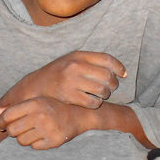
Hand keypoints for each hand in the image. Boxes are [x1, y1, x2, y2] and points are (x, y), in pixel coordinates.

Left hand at [0, 97, 83, 149]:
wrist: (78, 115)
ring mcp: (48, 129)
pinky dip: (35, 143)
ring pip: (21, 141)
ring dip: (23, 138)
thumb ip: (12, 108)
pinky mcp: (54, 141)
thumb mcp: (33, 103)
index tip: (2, 124)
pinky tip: (42, 136)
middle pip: (12, 131)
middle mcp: (41, 116)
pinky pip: (34, 147)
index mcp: (35, 103)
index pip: (7, 115)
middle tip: (18, 129)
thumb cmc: (51, 107)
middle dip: (12, 131)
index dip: (1, 122)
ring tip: (32, 131)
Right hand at [5, 51, 126, 108]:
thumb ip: (92, 62)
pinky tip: (92, 102)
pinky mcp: (68, 96)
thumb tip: (121, 71)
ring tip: (101, 95)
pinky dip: (96, 103)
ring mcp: (71, 81)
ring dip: (105, 95)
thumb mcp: (71, 60)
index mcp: (77, 55)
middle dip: (113, 84)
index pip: (107, 59)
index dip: (119, 67)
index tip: (123, 74)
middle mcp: (74, 66)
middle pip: (107, 76)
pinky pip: (92, 102)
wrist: (36, 86)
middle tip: (110, 88)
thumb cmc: (57, 74)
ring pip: (101, 90)